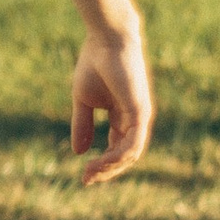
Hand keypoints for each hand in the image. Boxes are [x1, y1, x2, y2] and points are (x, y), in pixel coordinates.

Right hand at [70, 21, 153, 181]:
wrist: (106, 40)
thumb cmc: (95, 63)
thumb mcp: (83, 100)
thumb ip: (83, 125)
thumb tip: (78, 152)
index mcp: (122, 116)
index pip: (116, 148)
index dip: (101, 163)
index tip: (83, 174)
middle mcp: (134, 120)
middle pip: (124, 155)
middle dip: (106, 170)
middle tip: (86, 179)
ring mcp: (139, 117)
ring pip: (130, 154)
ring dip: (110, 167)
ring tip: (90, 172)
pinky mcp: (140, 112)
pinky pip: (132, 143)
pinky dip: (118, 156)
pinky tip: (102, 162)